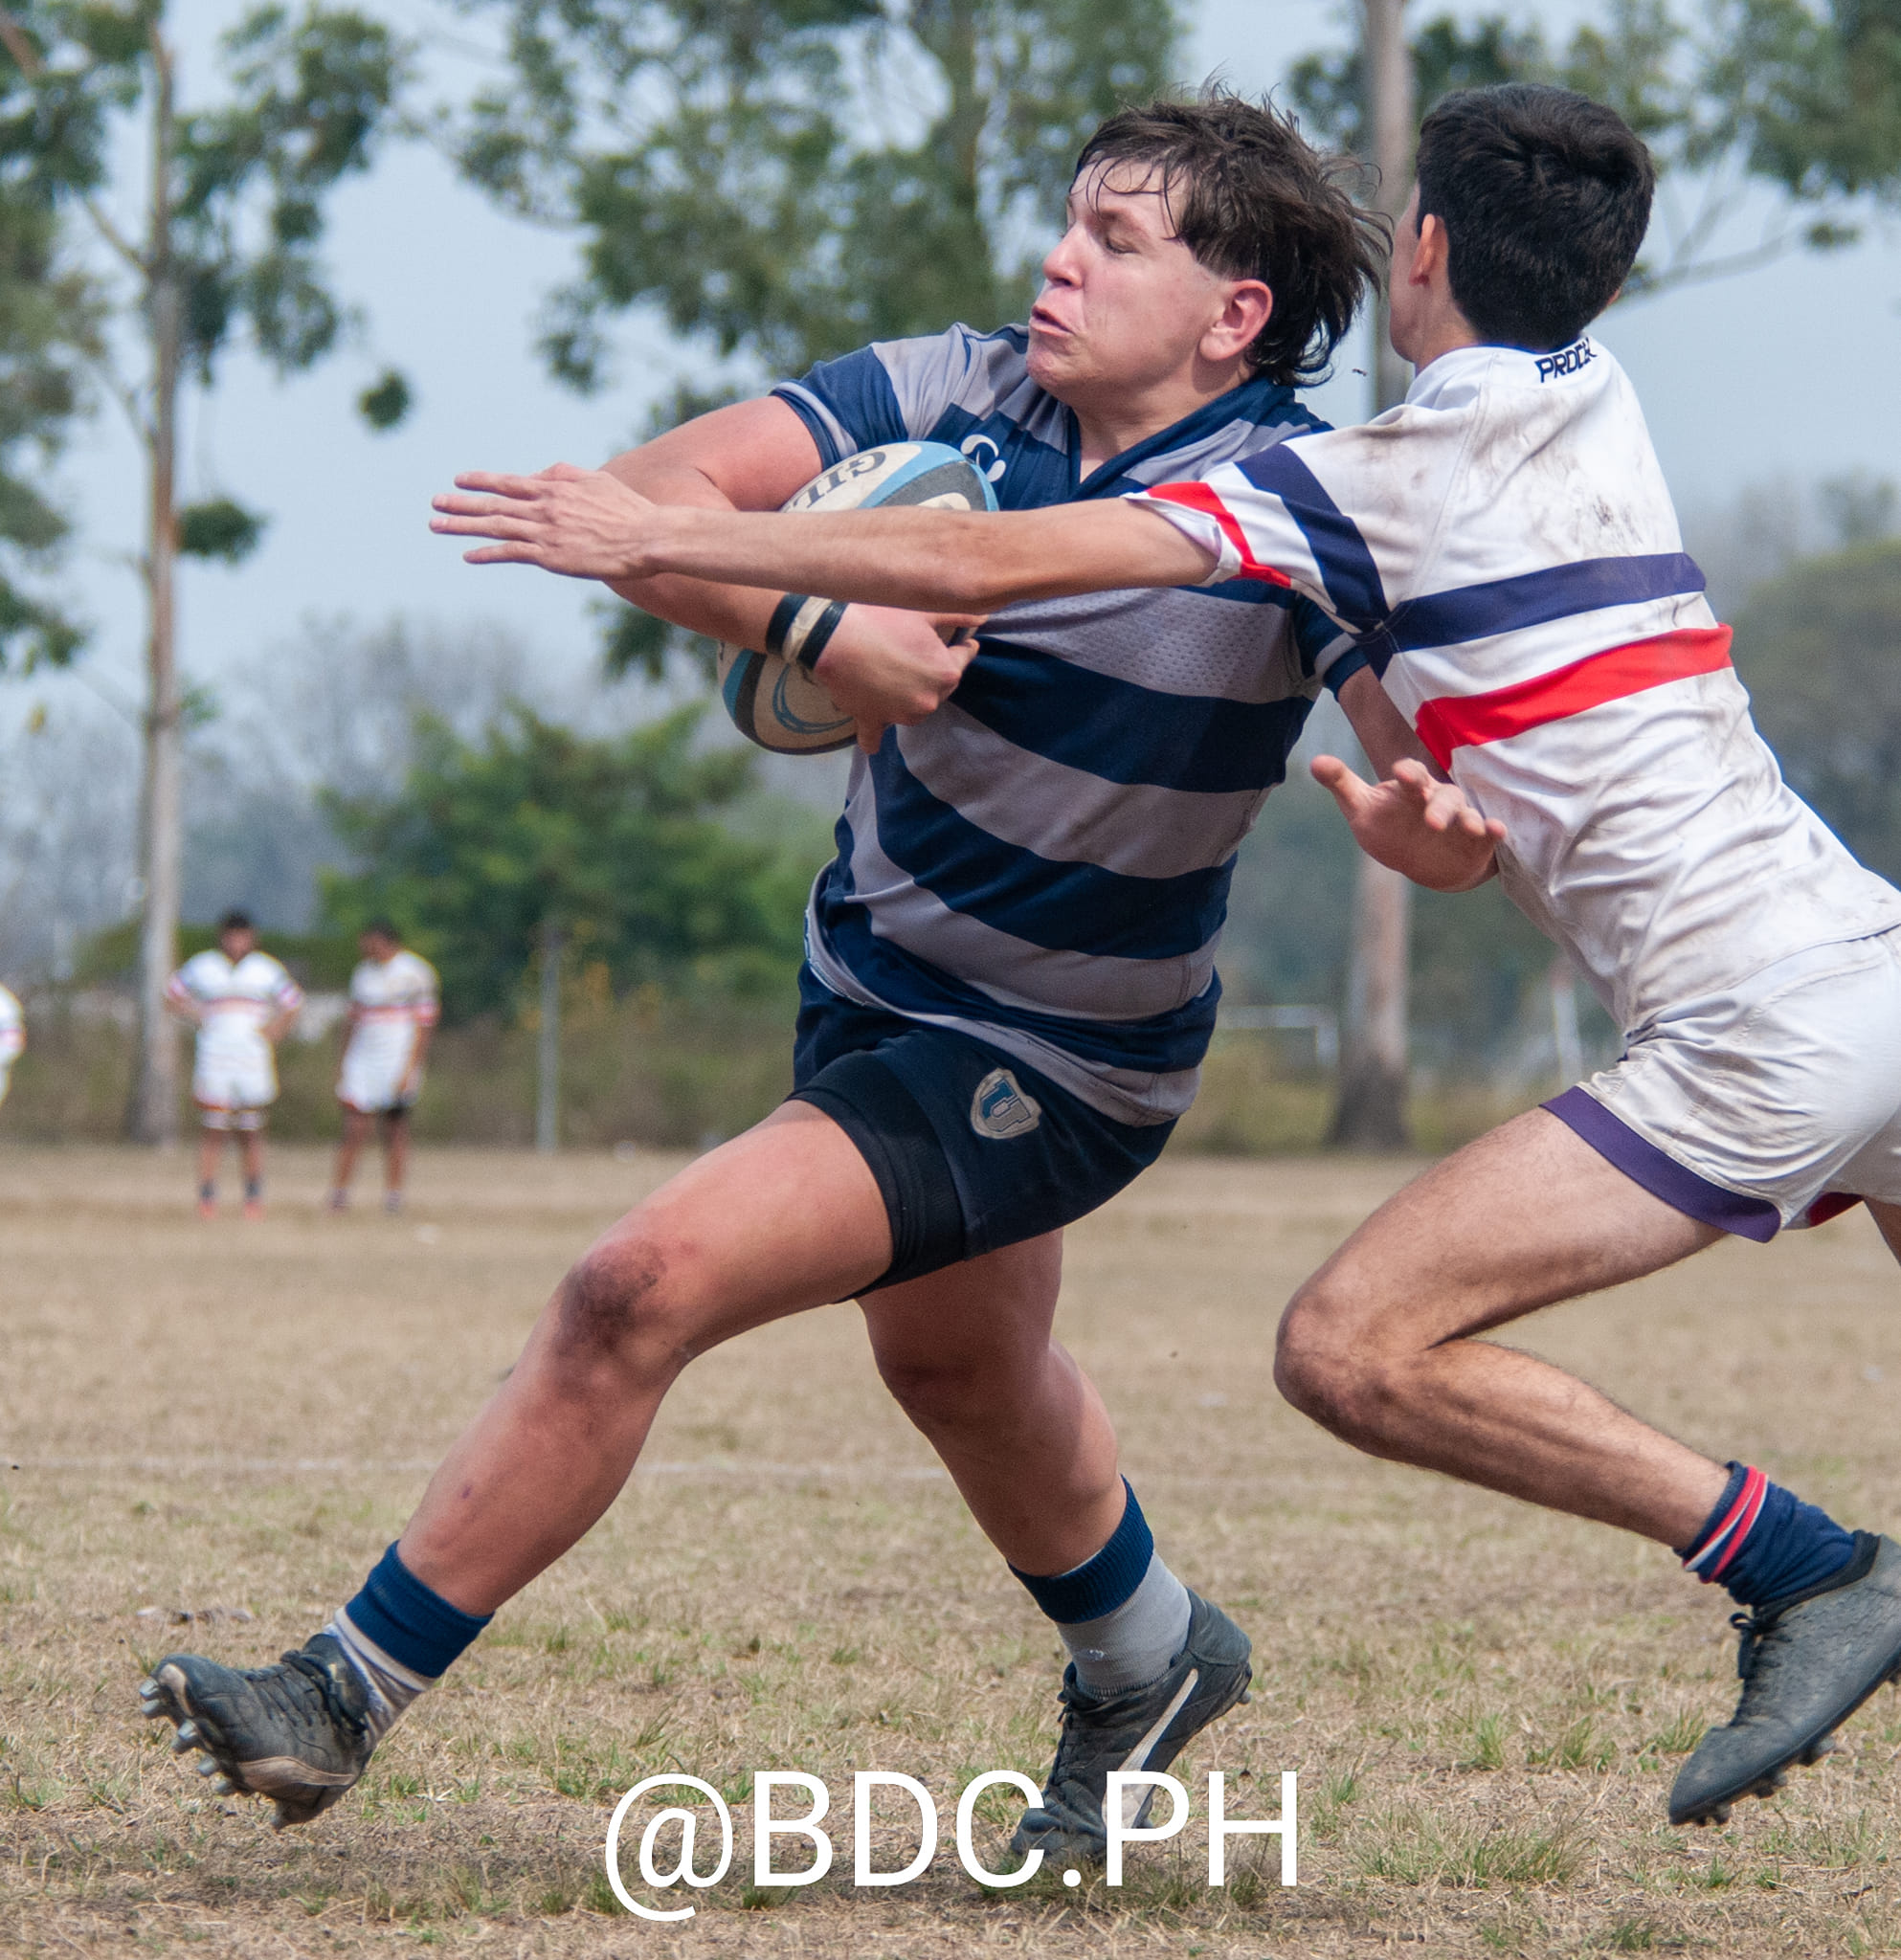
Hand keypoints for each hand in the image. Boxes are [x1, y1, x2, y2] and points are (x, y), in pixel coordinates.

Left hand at [430, 464, 659, 579]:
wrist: (648, 537)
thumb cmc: (629, 510)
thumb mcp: (597, 480)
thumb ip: (564, 474)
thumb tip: (538, 475)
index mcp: (555, 488)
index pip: (509, 482)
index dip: (481, 480)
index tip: (459, 479)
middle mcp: (544, 507)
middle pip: (493, 504)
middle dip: (461, 502)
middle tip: (434, 502)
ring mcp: (545, 532)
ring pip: (495, 526)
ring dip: (462, 525)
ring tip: (436, 525)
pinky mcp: (551, 556)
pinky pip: (511, 552)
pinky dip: (487, 553)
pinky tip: (467, 555)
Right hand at [813, 605, 983, 753]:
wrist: (834, 636)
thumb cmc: (881, 618)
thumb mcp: (923, 612)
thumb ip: (958, 616)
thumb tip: (984, 616)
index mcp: (945, 673)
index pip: (964, 659)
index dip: (962, 647)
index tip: (963, 641)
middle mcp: (929, 700)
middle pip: (940, 687)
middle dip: (935, 671)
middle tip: (921, 653)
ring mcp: (901, 715)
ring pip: (913, 709)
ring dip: (909, 697)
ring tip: (896, 677)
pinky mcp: (873, 720)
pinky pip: (874, 737)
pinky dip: (874, 737)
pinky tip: (874, 740)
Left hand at [1310, 755, 1505, 891]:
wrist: (1418, 858)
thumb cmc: (1387, 824)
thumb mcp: (1361, 806)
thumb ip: (1341, 783)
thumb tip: (1314, 761)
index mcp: (1410, 788)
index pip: (1410, 774)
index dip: (1407, 773)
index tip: (1400, 773)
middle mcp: (1437, 799)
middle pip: (1442, 796)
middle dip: (1438, 806)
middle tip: (1432, 821)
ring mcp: (1459, 819)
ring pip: (1466, 814)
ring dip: (1468, 819)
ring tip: (1471, 826)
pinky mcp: (1476, 841)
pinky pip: (1488, 833)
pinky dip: (1494, 831)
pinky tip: (1497, 830)